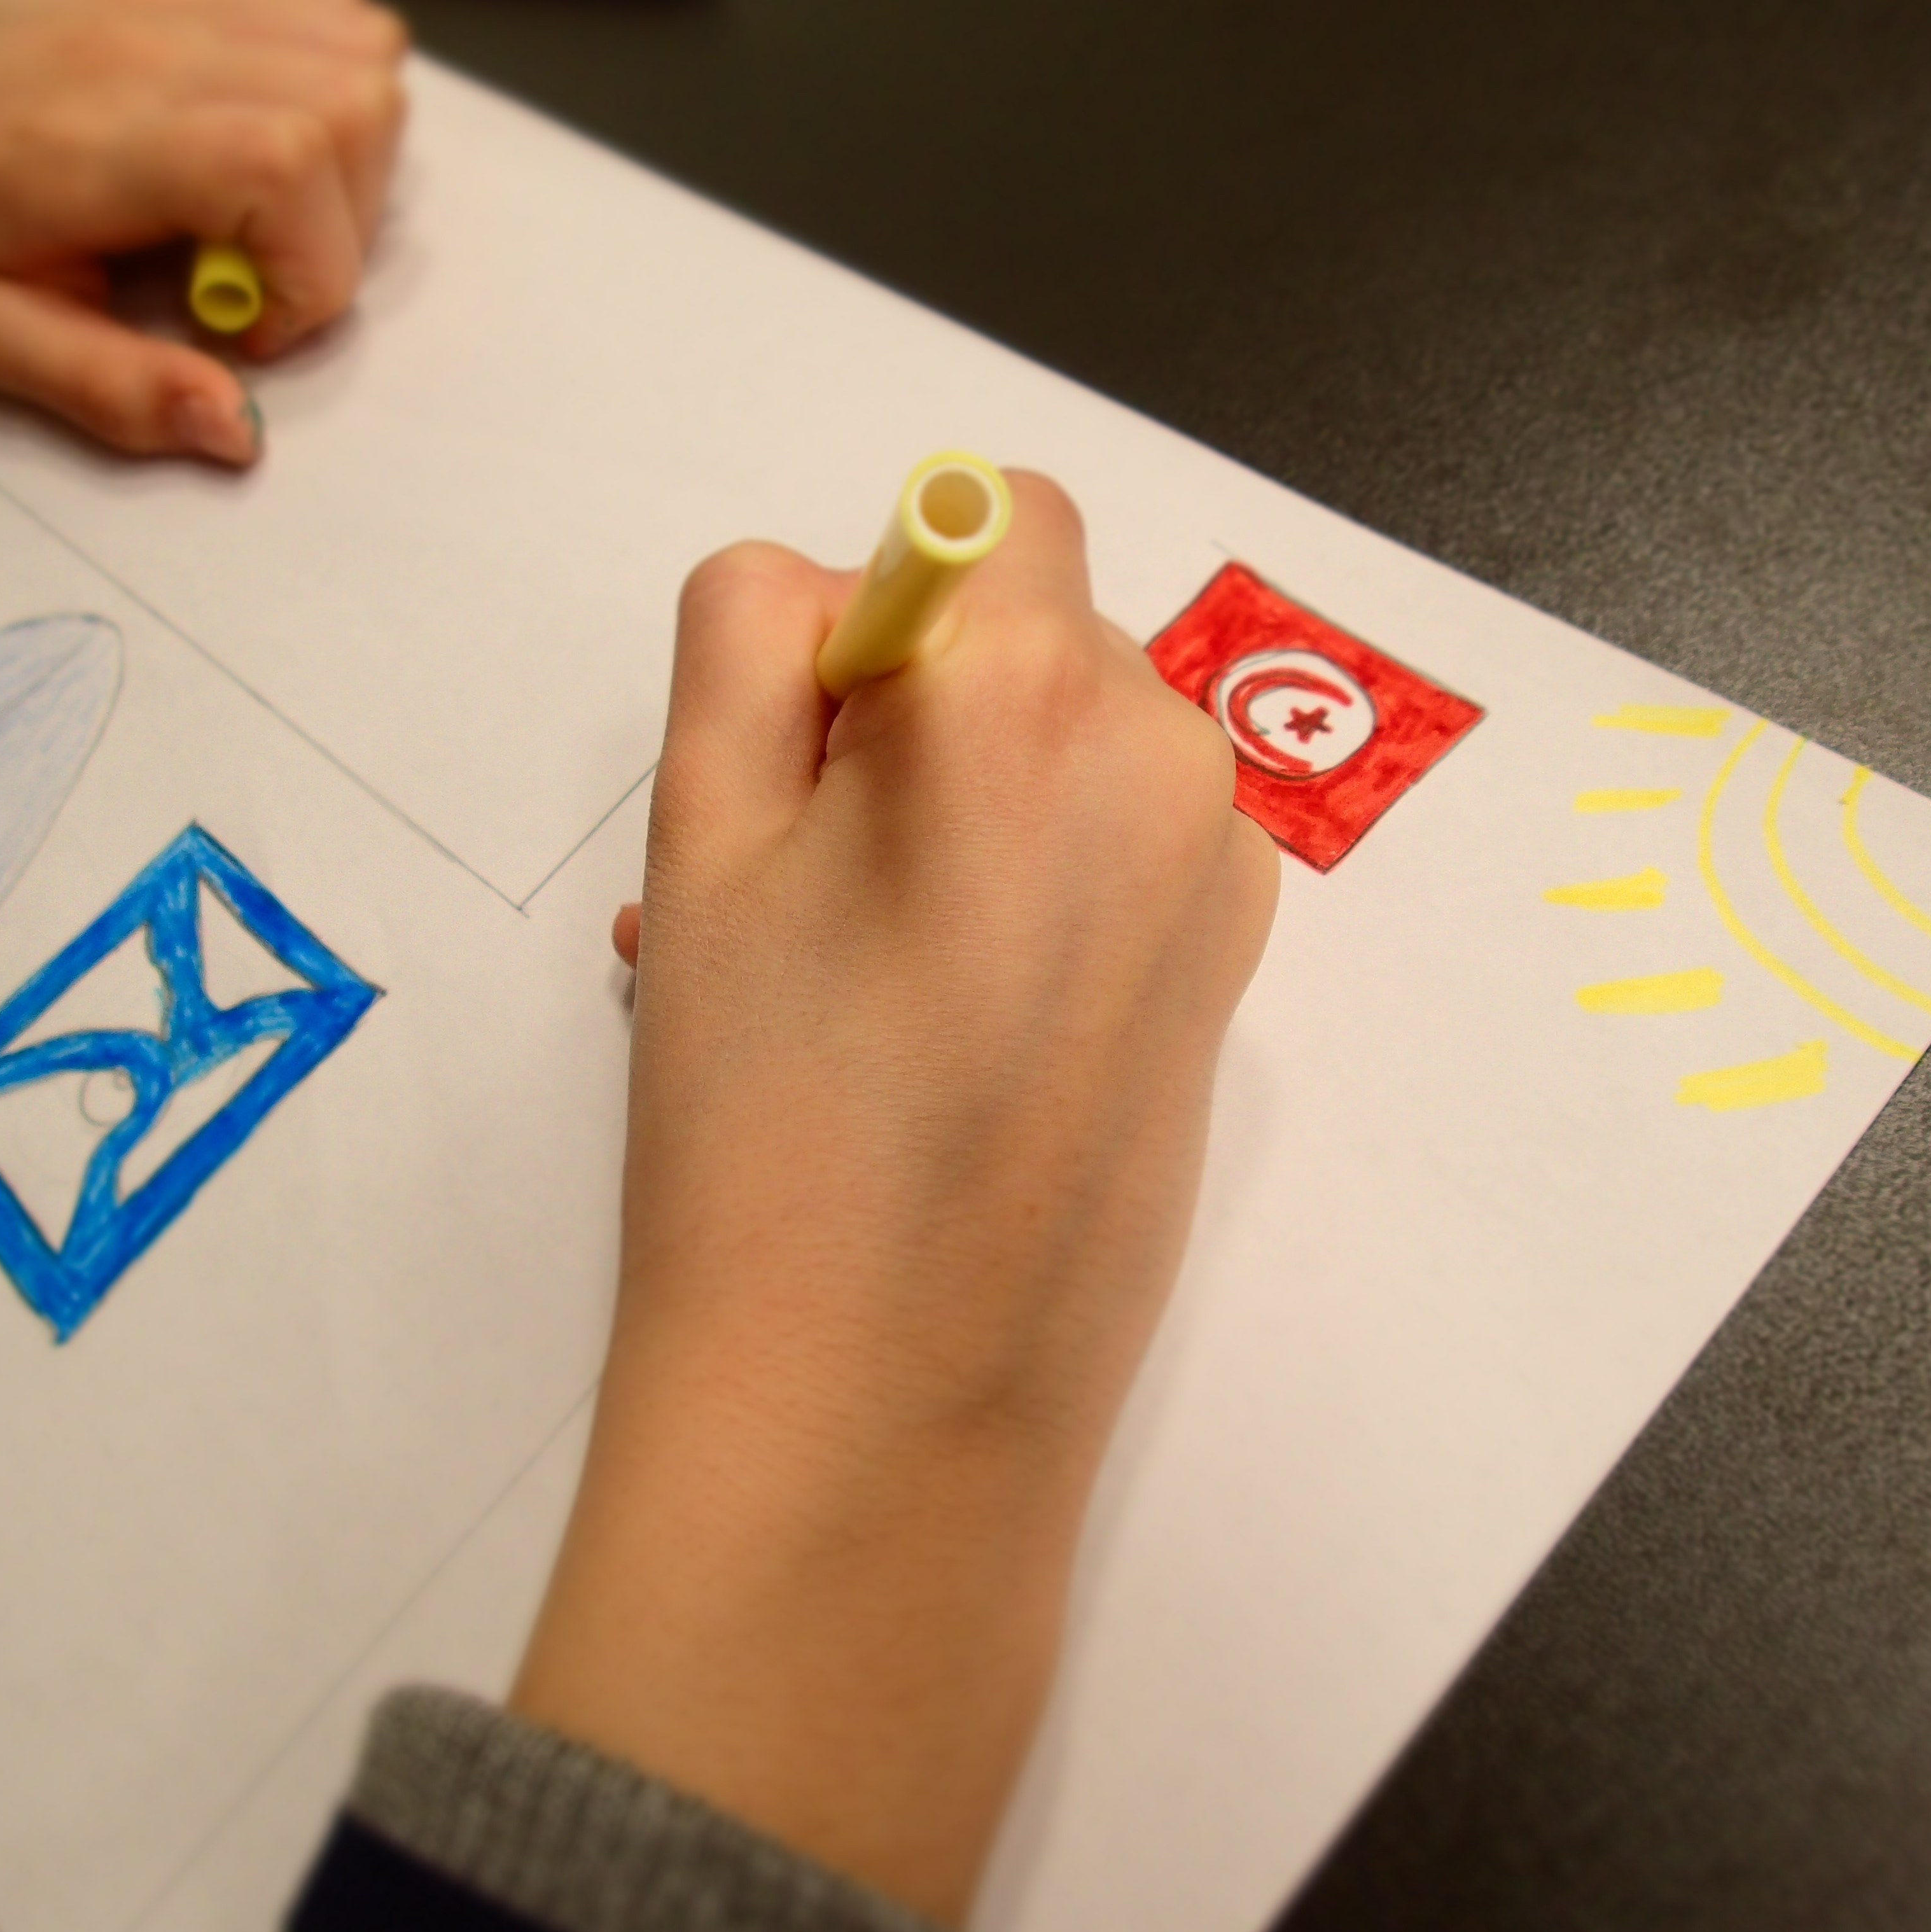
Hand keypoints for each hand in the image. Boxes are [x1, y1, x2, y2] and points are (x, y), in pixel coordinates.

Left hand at [0, 0, 407, 464]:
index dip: (310, 271)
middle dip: (342, 222)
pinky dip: (335, 71)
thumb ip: (115, 391)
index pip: (284, 166)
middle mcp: (142, 43)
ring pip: (362, 53)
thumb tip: (237, 430)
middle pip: (351, 108)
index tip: (245, 324)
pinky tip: (270, 125)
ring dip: (352, 151)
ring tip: (266, 200)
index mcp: (88, 141)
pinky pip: (330, 2)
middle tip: (256, 266)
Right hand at [513, 475, 1278, 1923]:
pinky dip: (1029, 900)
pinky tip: (927, 1035)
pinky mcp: (1228, 992)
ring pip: (1072, 761)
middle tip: (782, 890)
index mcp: (1040, 696)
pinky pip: (1119, 867)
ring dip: (957, 818)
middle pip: (1034, 644)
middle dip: (913, 720)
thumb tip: (845, 593)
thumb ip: (756, 633)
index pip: (988, 519)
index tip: (808, 756)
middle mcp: (1171, 764)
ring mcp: (1222, 887)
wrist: (882, 1412)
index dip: (878, 613)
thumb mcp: (702, 831)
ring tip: (831, 981)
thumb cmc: (762, 1118)